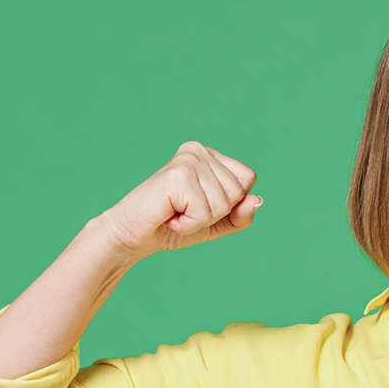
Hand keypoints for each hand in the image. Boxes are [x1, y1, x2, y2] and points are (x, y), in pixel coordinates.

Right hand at [93, 142, 262, 261]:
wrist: (131, 236)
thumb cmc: (172, 226)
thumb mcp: (216, 223)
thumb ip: (241, 215)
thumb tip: (257, 200)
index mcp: (210, 155)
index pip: (248, 179)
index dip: (231, 204)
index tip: (200, 205)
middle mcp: (199, 151)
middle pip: (238, 193)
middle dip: (214, 214)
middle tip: (184, 211)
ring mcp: (187, 160)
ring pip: (223, 204)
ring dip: (199, 220)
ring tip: (176, 213)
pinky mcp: (178, 176)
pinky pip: (204, 213)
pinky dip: (188, 225)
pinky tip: (169, 215)